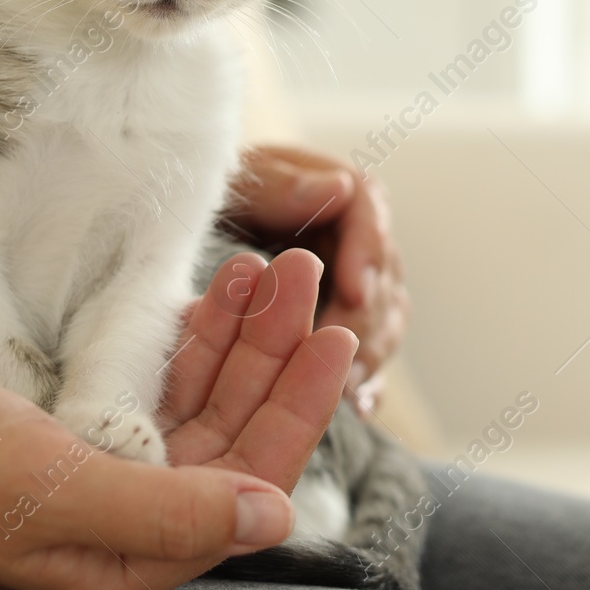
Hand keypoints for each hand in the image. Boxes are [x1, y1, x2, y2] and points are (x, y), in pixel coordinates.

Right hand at [0, 251, 353, 589]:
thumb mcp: (52, 487)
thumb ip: (168, 508)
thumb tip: (273, 518)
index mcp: (127, 559)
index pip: (247, 486)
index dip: (299, 412)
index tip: (334, 335)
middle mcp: (127, 521)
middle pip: (234, 435)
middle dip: (274, 355)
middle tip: (301, 274)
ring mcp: (104, 472)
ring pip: (203, 400)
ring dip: (238, 335)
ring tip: (264, 264)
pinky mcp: (80, 429)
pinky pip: (160, 382)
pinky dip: (190, 336)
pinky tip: (213, 289)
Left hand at [225, 145, 409, 413]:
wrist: (204, 218)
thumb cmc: (216, 195)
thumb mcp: (235, 181)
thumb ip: (280, 185)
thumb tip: (341, 187)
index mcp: (337, 187)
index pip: (369, 214)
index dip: (367, 254)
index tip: (356, 290)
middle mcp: (358, 235)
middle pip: (382, 274)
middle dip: (366, 316)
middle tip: (344, 352)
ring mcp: (357, 281)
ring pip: (385, 317)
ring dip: (371, 352)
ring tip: (349, 388)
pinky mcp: (345, 321)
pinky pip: (368, 352)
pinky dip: (368, 378)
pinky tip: (362, 408)